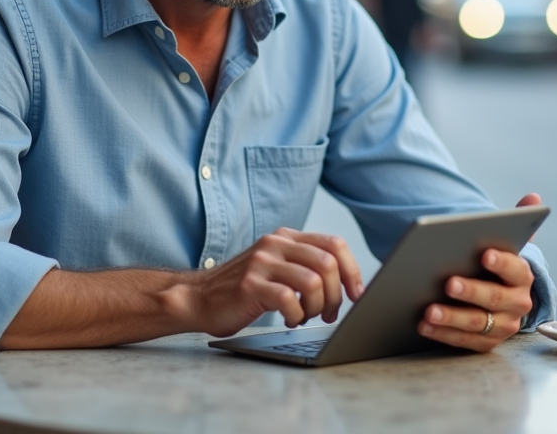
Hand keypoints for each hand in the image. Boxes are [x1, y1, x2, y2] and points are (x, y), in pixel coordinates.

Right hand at [183, 228, 363, 337]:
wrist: (199, 298)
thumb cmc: (245, 289)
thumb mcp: (278, 266)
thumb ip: (306, 266)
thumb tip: (348, 284)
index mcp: (286, 237)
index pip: (334, 244)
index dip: (353, 271)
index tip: (357, 295)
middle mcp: (275, 245)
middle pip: (328, 263)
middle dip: (337, 295)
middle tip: (329, 314)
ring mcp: (262, 264)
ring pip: (313, 282)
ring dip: (317, 308)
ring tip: (306, 317)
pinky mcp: (250, 286)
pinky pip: (288, 299)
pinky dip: (296, 315)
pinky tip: (289, 320)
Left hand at [418, 193, 541, 352]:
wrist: (498, 303)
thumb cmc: (495, 268)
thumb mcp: (505, 245)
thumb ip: (517, 222)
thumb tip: (533, 196)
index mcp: (522, 276)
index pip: (515, 269)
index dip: (501, 262)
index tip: (483, 254)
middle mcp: (518, 304)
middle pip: (494, 298)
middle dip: (471, 291)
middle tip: (448, 282)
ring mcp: (503, 327)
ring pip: (477, 323)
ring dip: (452, 317)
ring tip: (429, 310)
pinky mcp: (486, 343)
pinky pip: (464, 341)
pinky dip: (442, 334)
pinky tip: (423, 325)